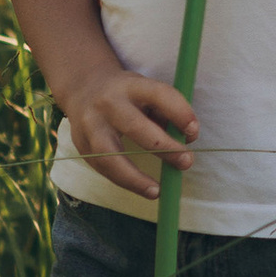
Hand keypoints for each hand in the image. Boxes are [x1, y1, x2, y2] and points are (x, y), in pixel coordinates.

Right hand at [61, 55, 197, 202]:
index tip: (194, 132)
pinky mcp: (81, 145)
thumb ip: (166, 111)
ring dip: (135, 177)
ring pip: (109, 155)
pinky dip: (123, 181)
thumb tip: (187, 139)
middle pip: (134, 127)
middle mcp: (108, 103)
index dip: (180, 113)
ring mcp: (90, 125)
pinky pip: (102, 168)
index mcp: (131, 85)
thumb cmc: (128, 94)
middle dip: (164, 147)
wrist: (83, 87)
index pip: (159, 94)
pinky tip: (141, 188)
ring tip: (157, 191)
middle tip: (186, 162)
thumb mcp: (146, 90)